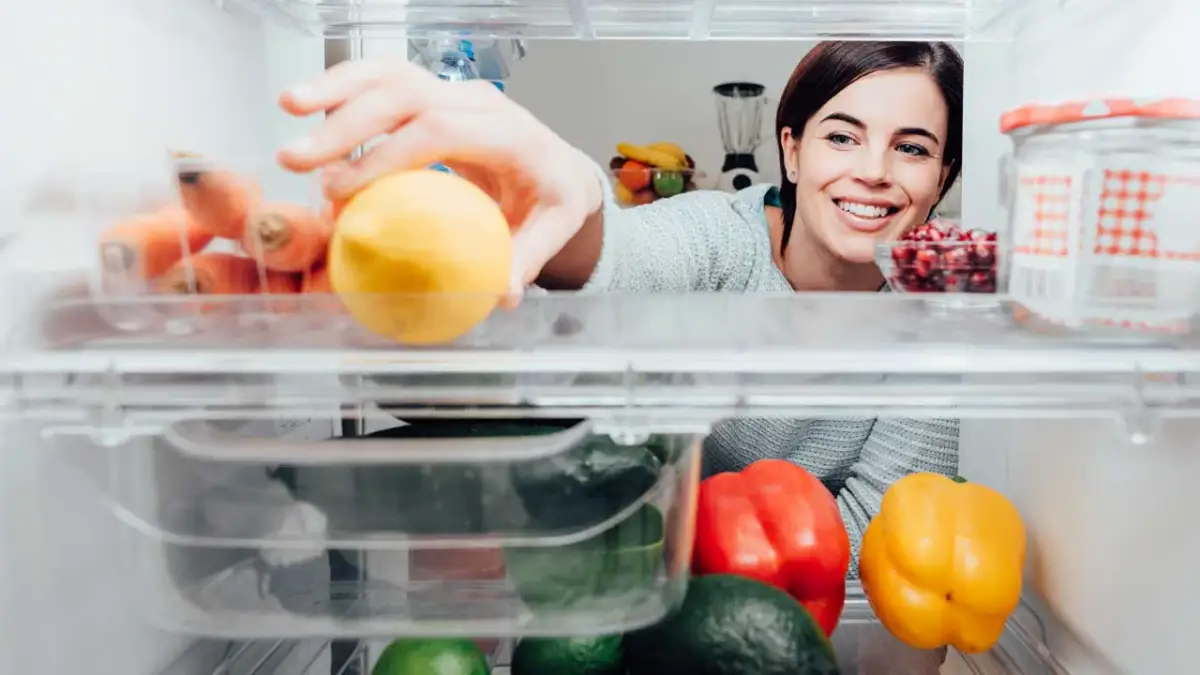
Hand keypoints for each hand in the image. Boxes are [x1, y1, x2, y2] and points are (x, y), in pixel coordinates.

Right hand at [276, 59, 603, 296]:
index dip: (387, 155)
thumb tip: (501, 294)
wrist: (560, 168)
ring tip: (287, 105)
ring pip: (390, 75)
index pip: (441, 131)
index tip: (343, 189)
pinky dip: (344, 86)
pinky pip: (384, 79)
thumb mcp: (553, 229)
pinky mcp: (433, 93)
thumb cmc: (552, 199)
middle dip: (346, 123)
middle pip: (406, 96)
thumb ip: (526, 259)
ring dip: (335, 88)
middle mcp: (479, 102)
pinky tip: (305, 102)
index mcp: (509, 134)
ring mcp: (453, 91)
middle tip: (297, 159)